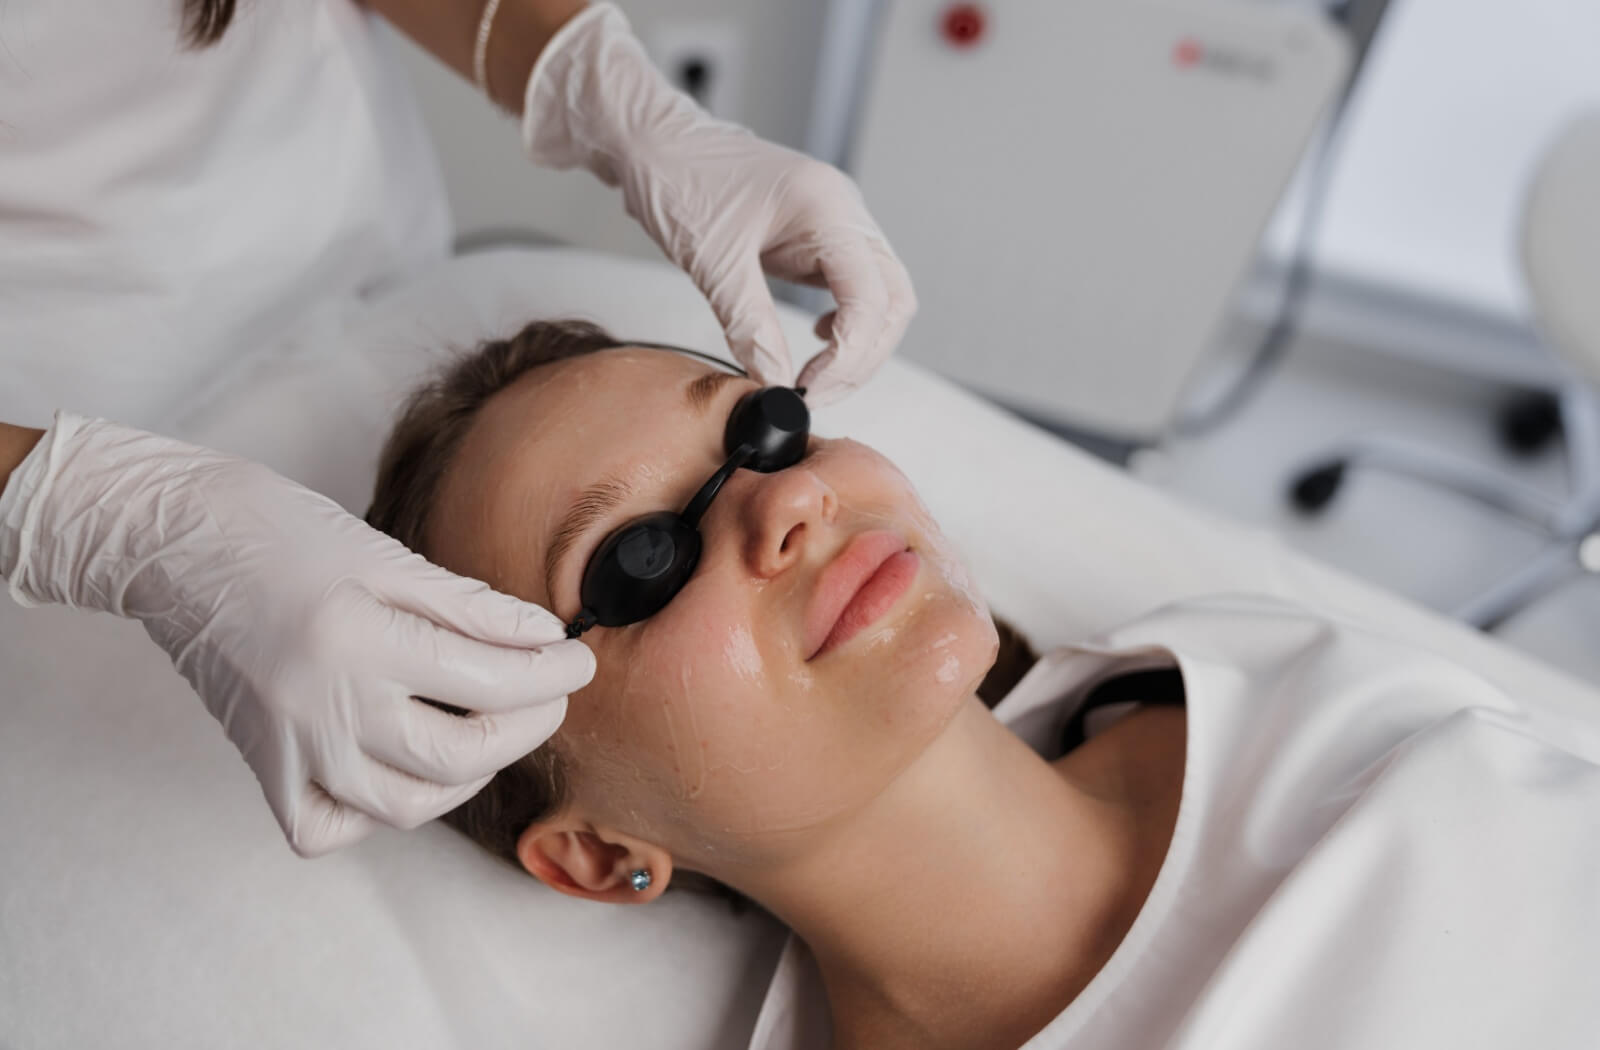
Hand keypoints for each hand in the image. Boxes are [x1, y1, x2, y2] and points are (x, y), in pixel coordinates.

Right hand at [0, 415, 593, 856]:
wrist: (170, 544)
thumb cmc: (276, 532)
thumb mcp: (385, 552)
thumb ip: (471, 605)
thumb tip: (544, 638)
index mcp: (359, 637)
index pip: (489, 678)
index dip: (551, 673)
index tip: (578, 660)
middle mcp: (323, 705)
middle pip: (460, 753)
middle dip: (527, 727)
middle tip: (552, 695)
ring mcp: (289, 748)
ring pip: (406, 805)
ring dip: (469, 774)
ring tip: (493, 729)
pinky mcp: (261, 768)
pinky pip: (332, 827)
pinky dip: (380, 812)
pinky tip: (408, 767)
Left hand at [520, 2, 915, 405]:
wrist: (655, 142)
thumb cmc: (679, 177)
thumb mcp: (713, 261)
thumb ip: (749, 326)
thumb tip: (774, 381)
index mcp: (828, 207)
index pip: (872, 298)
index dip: (848, 355)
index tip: (809, 389)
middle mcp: (845, 211)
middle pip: (892, 302)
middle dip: (861, 357)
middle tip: (815, 392)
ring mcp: (838, 222)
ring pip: (881, 298)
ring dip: (856, 345)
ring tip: (814, 377)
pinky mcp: (821, 237)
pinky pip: (855, 288)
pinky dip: (845, 324)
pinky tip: (814, 338)